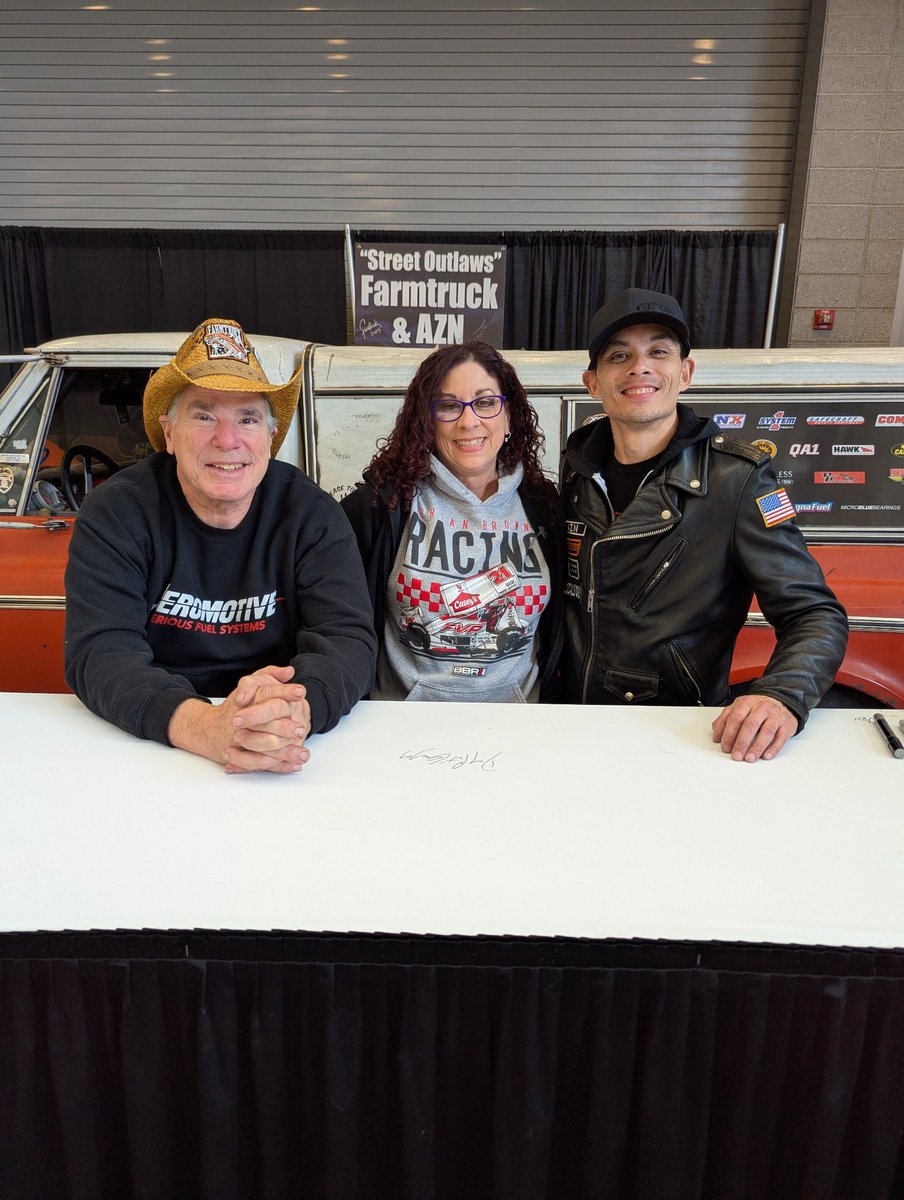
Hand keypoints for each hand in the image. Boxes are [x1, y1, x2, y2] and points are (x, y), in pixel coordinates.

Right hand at [168, 665, 310, 773]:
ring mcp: (240, 739)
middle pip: (264, 721)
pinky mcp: (241, 755)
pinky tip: (295, 766)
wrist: (211, 730)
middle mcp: (242, 719)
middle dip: (284, 726)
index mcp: (249, 698)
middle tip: (300, 729)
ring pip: (263, 745)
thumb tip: (289, 671)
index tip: (300, 692)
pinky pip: (260, 763)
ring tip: (303, 754)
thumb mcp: (252, 685)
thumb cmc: (239, 707)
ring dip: (284, 751)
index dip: (285, 691)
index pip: (267, 692)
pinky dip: (279, 766)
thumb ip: (269, 674)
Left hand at [711, 694, 798, 762]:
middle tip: (736, 755)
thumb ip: (726, 719)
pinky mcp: (787, 725)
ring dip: (757, 747)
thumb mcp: (740, 708)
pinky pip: (781, 737)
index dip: (728, 734)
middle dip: (742, 742)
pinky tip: (766, 755)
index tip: (725, 747)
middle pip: (750, 724)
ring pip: (767, 731)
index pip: (735, 717)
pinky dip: (773, 748)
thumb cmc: (758, 709)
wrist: (782, 702)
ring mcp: (776, 716)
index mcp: (747, 702)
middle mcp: (762, 707)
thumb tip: (717, 735)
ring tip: (750, 758)